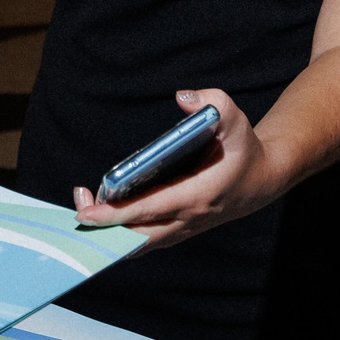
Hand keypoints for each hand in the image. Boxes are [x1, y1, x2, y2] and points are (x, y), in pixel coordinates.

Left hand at [71, 89, 283, 249]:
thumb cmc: (243, 148)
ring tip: (85, 204)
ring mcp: (182, 228)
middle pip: (138, 235)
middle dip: (105, 227)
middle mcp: (188, 218)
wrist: (261, 181)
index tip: (88, 212)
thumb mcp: (235, 119)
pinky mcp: (177, 229)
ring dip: (110, 230)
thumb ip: (213, 103)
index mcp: (199, 195)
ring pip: (140, 242)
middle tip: (78, 207)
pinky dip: (121, 232)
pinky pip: (145, 238)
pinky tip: (102, 211)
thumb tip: (183, 97)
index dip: (117, 213)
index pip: (152, 209)